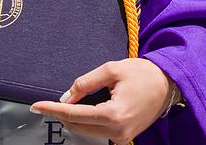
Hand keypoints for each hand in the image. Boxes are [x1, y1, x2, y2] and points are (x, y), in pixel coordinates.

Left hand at [29, 58, 172, 142]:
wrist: (169, 84)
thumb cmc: (143, 73)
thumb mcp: (113, 69)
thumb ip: (86, 83)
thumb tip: (66, 97)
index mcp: (114, 114)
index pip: (74, 114)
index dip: (53, 109)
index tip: (36, 105)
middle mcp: (117, 130)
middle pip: (77, 126)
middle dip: (62, 114)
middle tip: (50, 102)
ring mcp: (122, 136)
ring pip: (86, 131)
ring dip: (75, 118)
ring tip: (71, 102)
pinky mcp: (125, 136)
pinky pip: (99, 132)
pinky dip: (88, 122)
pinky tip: (86, 110)